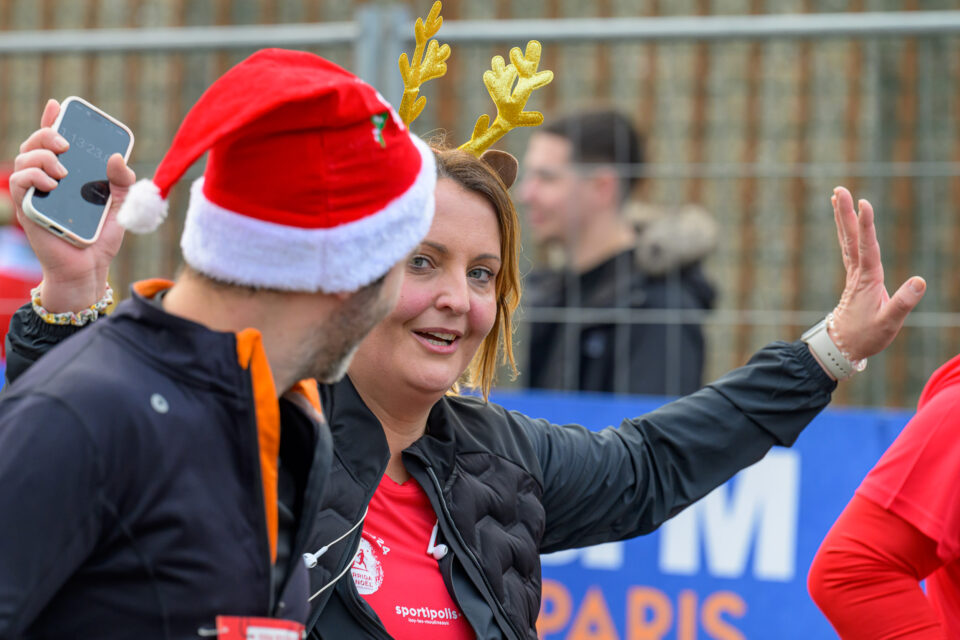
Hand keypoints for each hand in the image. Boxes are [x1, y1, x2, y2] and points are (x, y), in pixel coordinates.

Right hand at [10, 98, 134, 312]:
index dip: (53, 120)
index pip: (54, 141)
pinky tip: (52, 183)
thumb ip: (121, 180)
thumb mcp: (119, 204)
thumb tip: (117, 158)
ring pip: (23, 159)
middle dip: (47, 134)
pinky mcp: (28, 210)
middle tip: (66, 143)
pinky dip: (33, 177)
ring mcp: (35, 194)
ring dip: (42, 156)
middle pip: (34, 144)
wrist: (90, 268)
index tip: (60, 105)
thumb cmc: (99, 235)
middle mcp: (47, 179)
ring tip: (63, 170)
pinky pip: (19, 184)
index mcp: (67, 174)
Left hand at [828, 186, 924, 364]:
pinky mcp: (854, 277)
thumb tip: (920, 281)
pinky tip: (845, 222)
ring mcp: (853, 274)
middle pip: (851, 238)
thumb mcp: (889, 323)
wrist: (843, 347)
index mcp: (868, 279)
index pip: (867, 247)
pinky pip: (848, 248)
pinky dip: (846, 232)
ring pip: (847, 240)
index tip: (864, 203)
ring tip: (837, 195)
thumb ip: (903, 302)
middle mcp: (858, 272)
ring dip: (843, 217)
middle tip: (839, 189)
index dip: (866, 225)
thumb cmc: (866, 336)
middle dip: (846, 213)